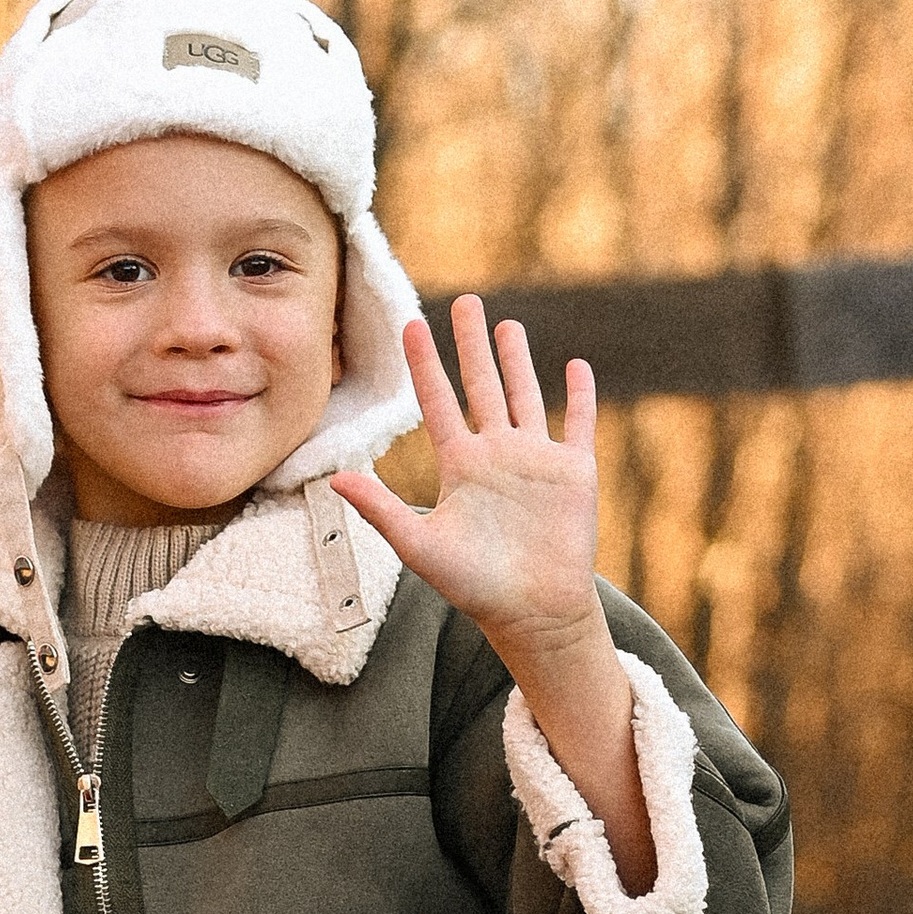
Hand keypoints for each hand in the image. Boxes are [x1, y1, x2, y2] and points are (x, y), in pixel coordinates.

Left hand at [335, 298, 656, 894]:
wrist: (532, 612)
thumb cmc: (475, 587)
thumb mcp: (419, 545)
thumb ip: (379, 508)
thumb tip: (332, 477)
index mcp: (460, 466)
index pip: (438, 402)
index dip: (425, 364)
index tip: (410, 324)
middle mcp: (496, 455)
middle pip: (481, 386)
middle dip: (471, 344)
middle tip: (464, 301)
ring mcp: (535, 460)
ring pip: (525, 395)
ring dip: (518, 360)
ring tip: (509, 323)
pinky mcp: (573, 472)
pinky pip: (578, 424)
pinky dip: (580, 396)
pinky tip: (577, 366)